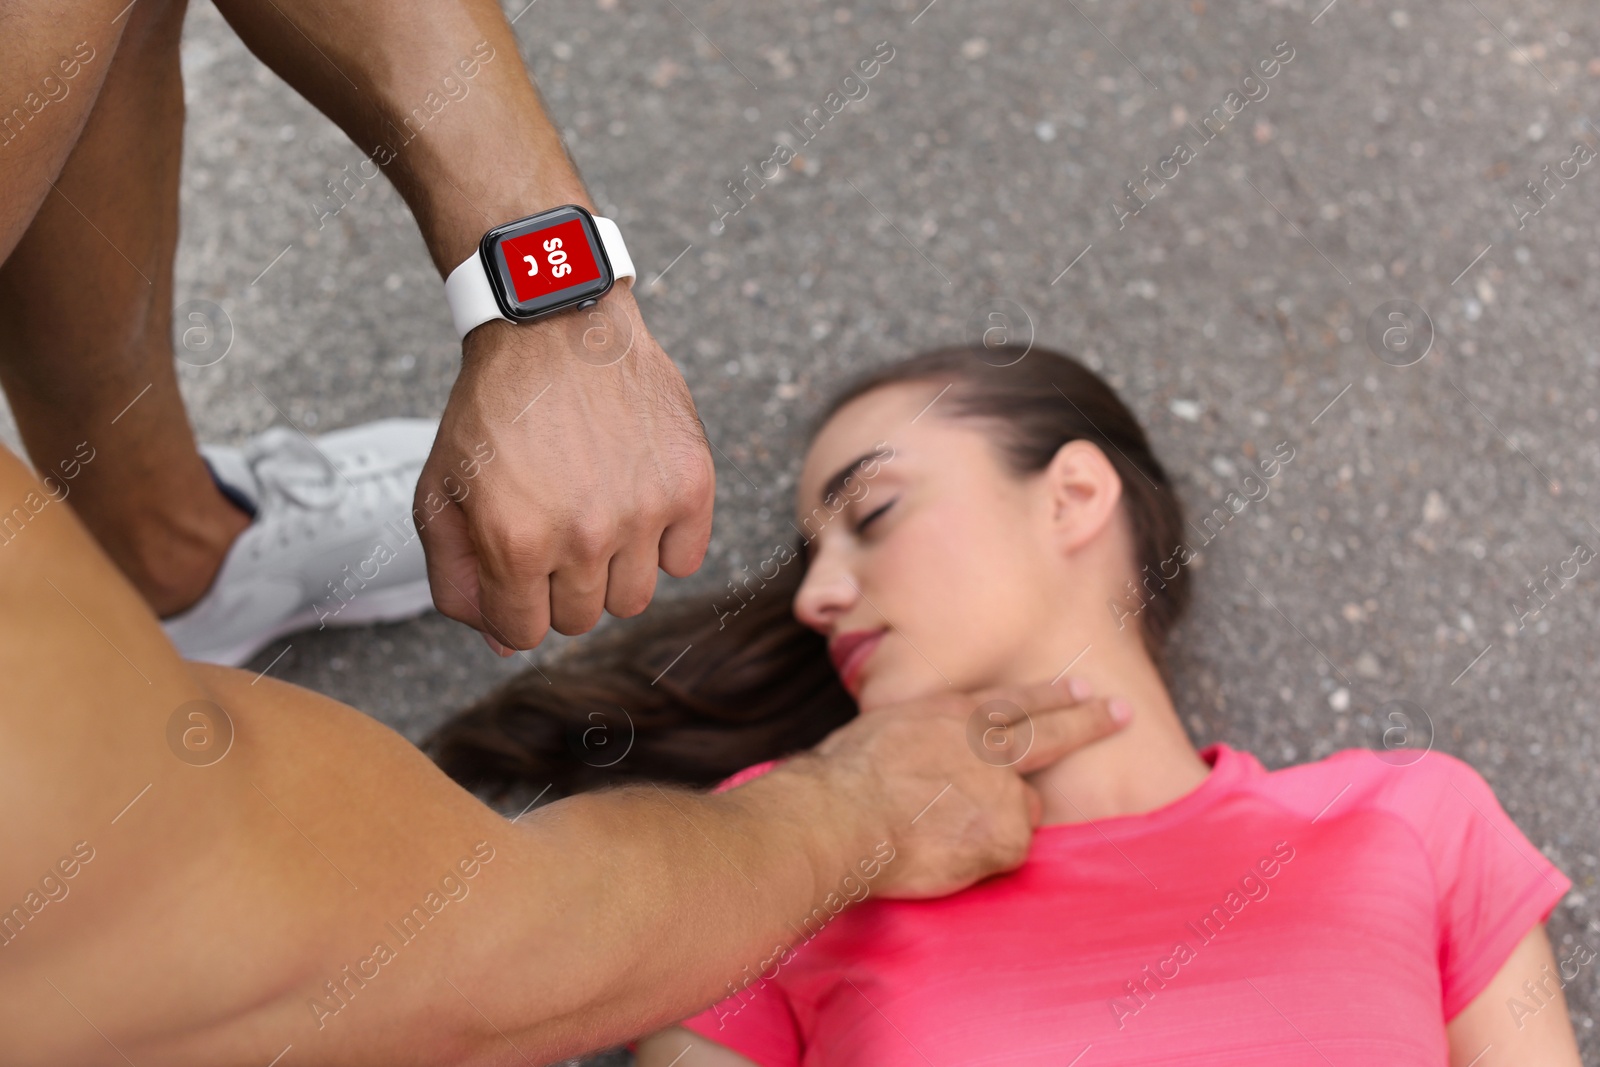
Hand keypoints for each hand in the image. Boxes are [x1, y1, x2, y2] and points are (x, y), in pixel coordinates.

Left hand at [416, 284, 714, 650]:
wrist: (555, 325)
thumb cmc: (492, 408)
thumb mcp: (442, 491)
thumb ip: (458, 579)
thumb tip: (503, 642)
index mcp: (516, 542)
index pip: (524, 632)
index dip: (514, 604)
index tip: (516, 566)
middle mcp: (584, 535)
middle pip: (581, 620)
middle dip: (559, 587)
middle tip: (553, 529)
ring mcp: (643, 512)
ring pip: (634, 600)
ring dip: (611, 571)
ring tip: (594, 514)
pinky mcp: (690, 486)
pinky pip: (685, 561)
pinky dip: (663, 543)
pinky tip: (635, 499)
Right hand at [804, 679, 1127, 899]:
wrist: (845, 815)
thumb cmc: (843, 779)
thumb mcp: (884, 730)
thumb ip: (923, 737)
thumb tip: (925, 753)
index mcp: (954, 717)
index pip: (1014, 702)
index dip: (1048, 695)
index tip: (1078, 687)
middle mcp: (987, 746)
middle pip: (1050, 732)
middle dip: (1088, 719)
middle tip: (1118, 711)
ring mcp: (1002, 789)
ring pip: (1020, 811)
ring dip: (998, 822)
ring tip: (948, 833)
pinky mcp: (1008, 833)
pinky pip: (1008, 852)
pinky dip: (984, 857)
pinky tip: (946, 855)